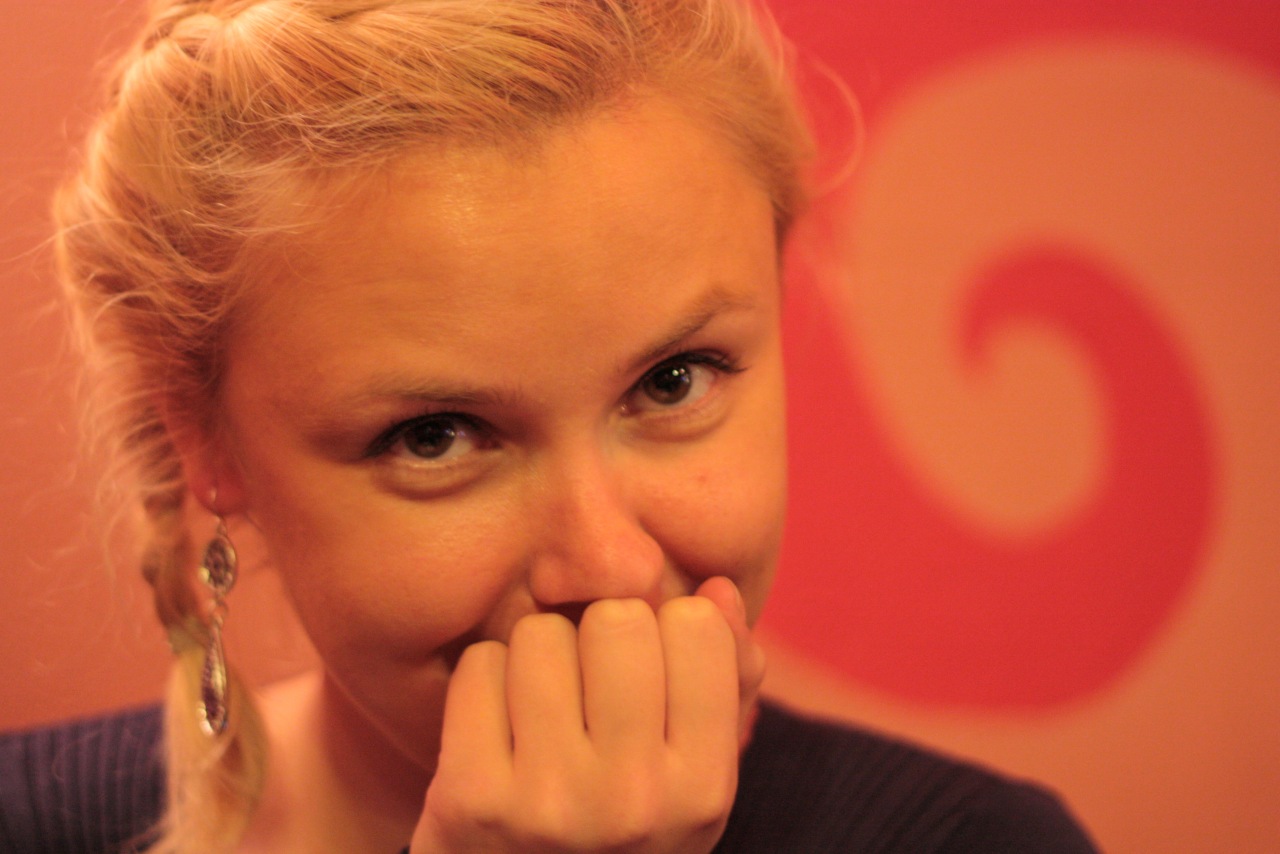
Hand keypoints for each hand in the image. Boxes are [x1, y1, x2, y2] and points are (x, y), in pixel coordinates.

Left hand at [411, 578, 764, 852]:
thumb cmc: (620, 824)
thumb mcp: (693, 773)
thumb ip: (725, 677)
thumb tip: (715, 586)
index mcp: (704, 786)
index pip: (695, 625)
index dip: (666, 631)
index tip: (648, 671)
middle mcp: (634, 797)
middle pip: (615, 620)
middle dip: (599, 635)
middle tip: (589, 688)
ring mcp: (550, 800)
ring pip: (542, 634)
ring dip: (540, 655)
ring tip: (544, 709)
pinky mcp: (471, 798)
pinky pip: (480, 666)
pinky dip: (485, 682)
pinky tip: (498, 728)